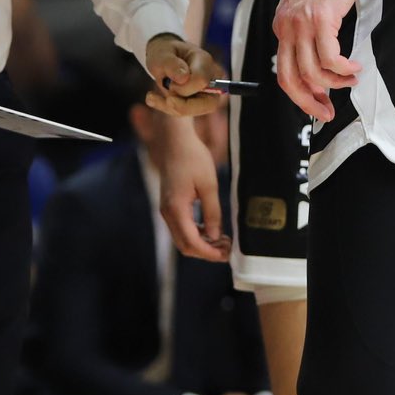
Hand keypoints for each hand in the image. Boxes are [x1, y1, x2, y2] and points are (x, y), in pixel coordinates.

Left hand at [145, 34, 221, 116]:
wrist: (163, 58)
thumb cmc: (164, 53)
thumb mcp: (161, 53)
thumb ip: (170, 63)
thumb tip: (184, 78)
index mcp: (205, 61)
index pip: (201, 81)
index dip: (183, 87)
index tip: (168, 82)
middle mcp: (212, 79)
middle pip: (208, 103)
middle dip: (182, 106)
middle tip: (165, 100)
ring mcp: (207, 93)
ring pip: (195, 111)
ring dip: (170, 107)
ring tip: (151, 96)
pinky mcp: (198, 103)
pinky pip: (185, 112)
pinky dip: (167, 108)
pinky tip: (152, 99)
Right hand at [148, 115, 229, 261]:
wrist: (175, 140)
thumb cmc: (193, 158)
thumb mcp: (209, 185)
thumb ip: (213, 212)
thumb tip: (216, 236)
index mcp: (176, 209)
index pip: (192, 243)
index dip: (209, 253)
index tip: (226, 254)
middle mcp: (167, 213)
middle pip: (185, 245)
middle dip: (206, 251)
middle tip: (227, 249)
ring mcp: (166, 209)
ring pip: (183, 238)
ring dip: (202, 243)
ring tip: (223, 239)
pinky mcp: (170, 204)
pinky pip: (182, 227)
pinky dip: (196, 233)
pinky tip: (212, 228)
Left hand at [272, 0, 363, 123]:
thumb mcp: (309, 5)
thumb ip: (308, 30)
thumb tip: (320, 61)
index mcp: (282, 25)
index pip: (284, 71)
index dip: (301, 95)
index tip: (318, 105)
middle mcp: (286, 27)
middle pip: (291, 79)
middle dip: (309, 102)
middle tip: (328, 113)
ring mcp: (302, 23)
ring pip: (312, 72)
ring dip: (334, 84)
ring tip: (350, 80)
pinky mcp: (321, 18)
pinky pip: (330, 57)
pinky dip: (343, 69)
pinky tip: (354, 67)